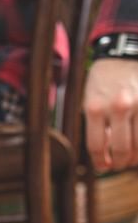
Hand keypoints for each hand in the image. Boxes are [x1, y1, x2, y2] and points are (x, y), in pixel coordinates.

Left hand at [83, 57, 137, 171]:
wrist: (123, 55)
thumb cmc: (103, 81)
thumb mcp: (90, 101)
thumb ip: (95, 125)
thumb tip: (104, 153)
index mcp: (94, 108)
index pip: (96, 145)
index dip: (100, 162)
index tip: (103, 167)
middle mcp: (117, 107)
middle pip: (121, 148)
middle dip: (120, 162)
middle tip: (119, 165)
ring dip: (136, 157)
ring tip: (132, 160)